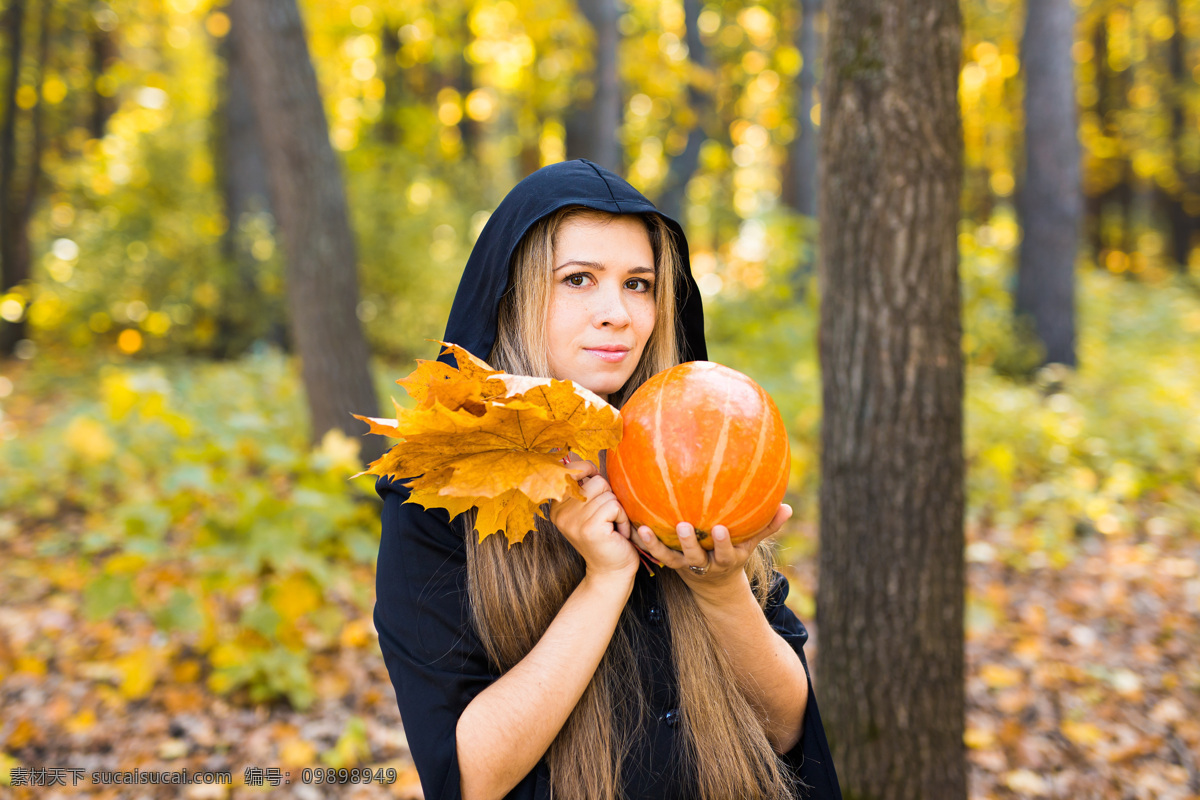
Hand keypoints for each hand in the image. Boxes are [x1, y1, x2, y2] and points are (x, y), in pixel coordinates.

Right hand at [548, 458, 638, 579]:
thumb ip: (585, 487)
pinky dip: (622, 519)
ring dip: (618, 511)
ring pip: (607, 494)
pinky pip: (615, 506)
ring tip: (612, 527)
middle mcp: (560, 511)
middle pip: (596, 481)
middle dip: (610, 498)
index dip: (589, 472)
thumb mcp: (591, 509)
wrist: (611, 571)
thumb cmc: (607, 537)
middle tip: (607, 520)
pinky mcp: (589, 528)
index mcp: (557, 505)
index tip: (597, 490)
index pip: (571, 469)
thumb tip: (582, 457)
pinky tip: (617, 534)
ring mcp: (573, 520)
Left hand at [633, 504, 792, 600]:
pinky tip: (635, 527)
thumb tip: (788, 508)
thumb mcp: (751, 544)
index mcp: (727, 559)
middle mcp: (705, 564)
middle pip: (696, 556)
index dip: (723, 543)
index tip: (719, 528)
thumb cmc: (734, 552)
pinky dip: (645, 542)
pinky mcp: (671, 563)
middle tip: (683, 526)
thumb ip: (767, 526)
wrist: (714, 585)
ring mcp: (686, 565)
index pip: (727, 552)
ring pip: (671, 557)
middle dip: (690, 543)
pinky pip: (656, 553)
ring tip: (647, 530)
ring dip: (658, 545)